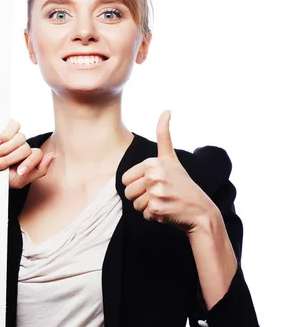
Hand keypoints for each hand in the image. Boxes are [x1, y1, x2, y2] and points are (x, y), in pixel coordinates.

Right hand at [0, 119, 56, 188]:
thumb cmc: (3, 178)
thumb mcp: (21, 181)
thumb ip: (40, 170)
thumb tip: (52, 155)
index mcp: (30, 157)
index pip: (37, 155)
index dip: (29, 164)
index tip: (19, 172)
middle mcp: (24, 146)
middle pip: (25, 148)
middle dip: (10, 159)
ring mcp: (15, 137)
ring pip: (20, 138)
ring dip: (4, 149)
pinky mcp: (6, 128)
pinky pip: (14, 125)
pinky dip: (5, 134)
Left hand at [121, 110, 215, 233]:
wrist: (201, 210)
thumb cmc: (183, 184)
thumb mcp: (172, 158)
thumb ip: (164, 136)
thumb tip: (167, 109)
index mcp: (153, 162)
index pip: (125, 179)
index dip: (138, 185)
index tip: (156, 183)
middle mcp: (154, 175)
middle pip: (127, 193)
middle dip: (141, 197)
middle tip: (160, 195)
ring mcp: (156, 192)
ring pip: (135, 205)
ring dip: (147, 208)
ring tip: (165, 202)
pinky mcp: (157, 208)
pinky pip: (144, 215)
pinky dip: (154, 217)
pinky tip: (168, 211)